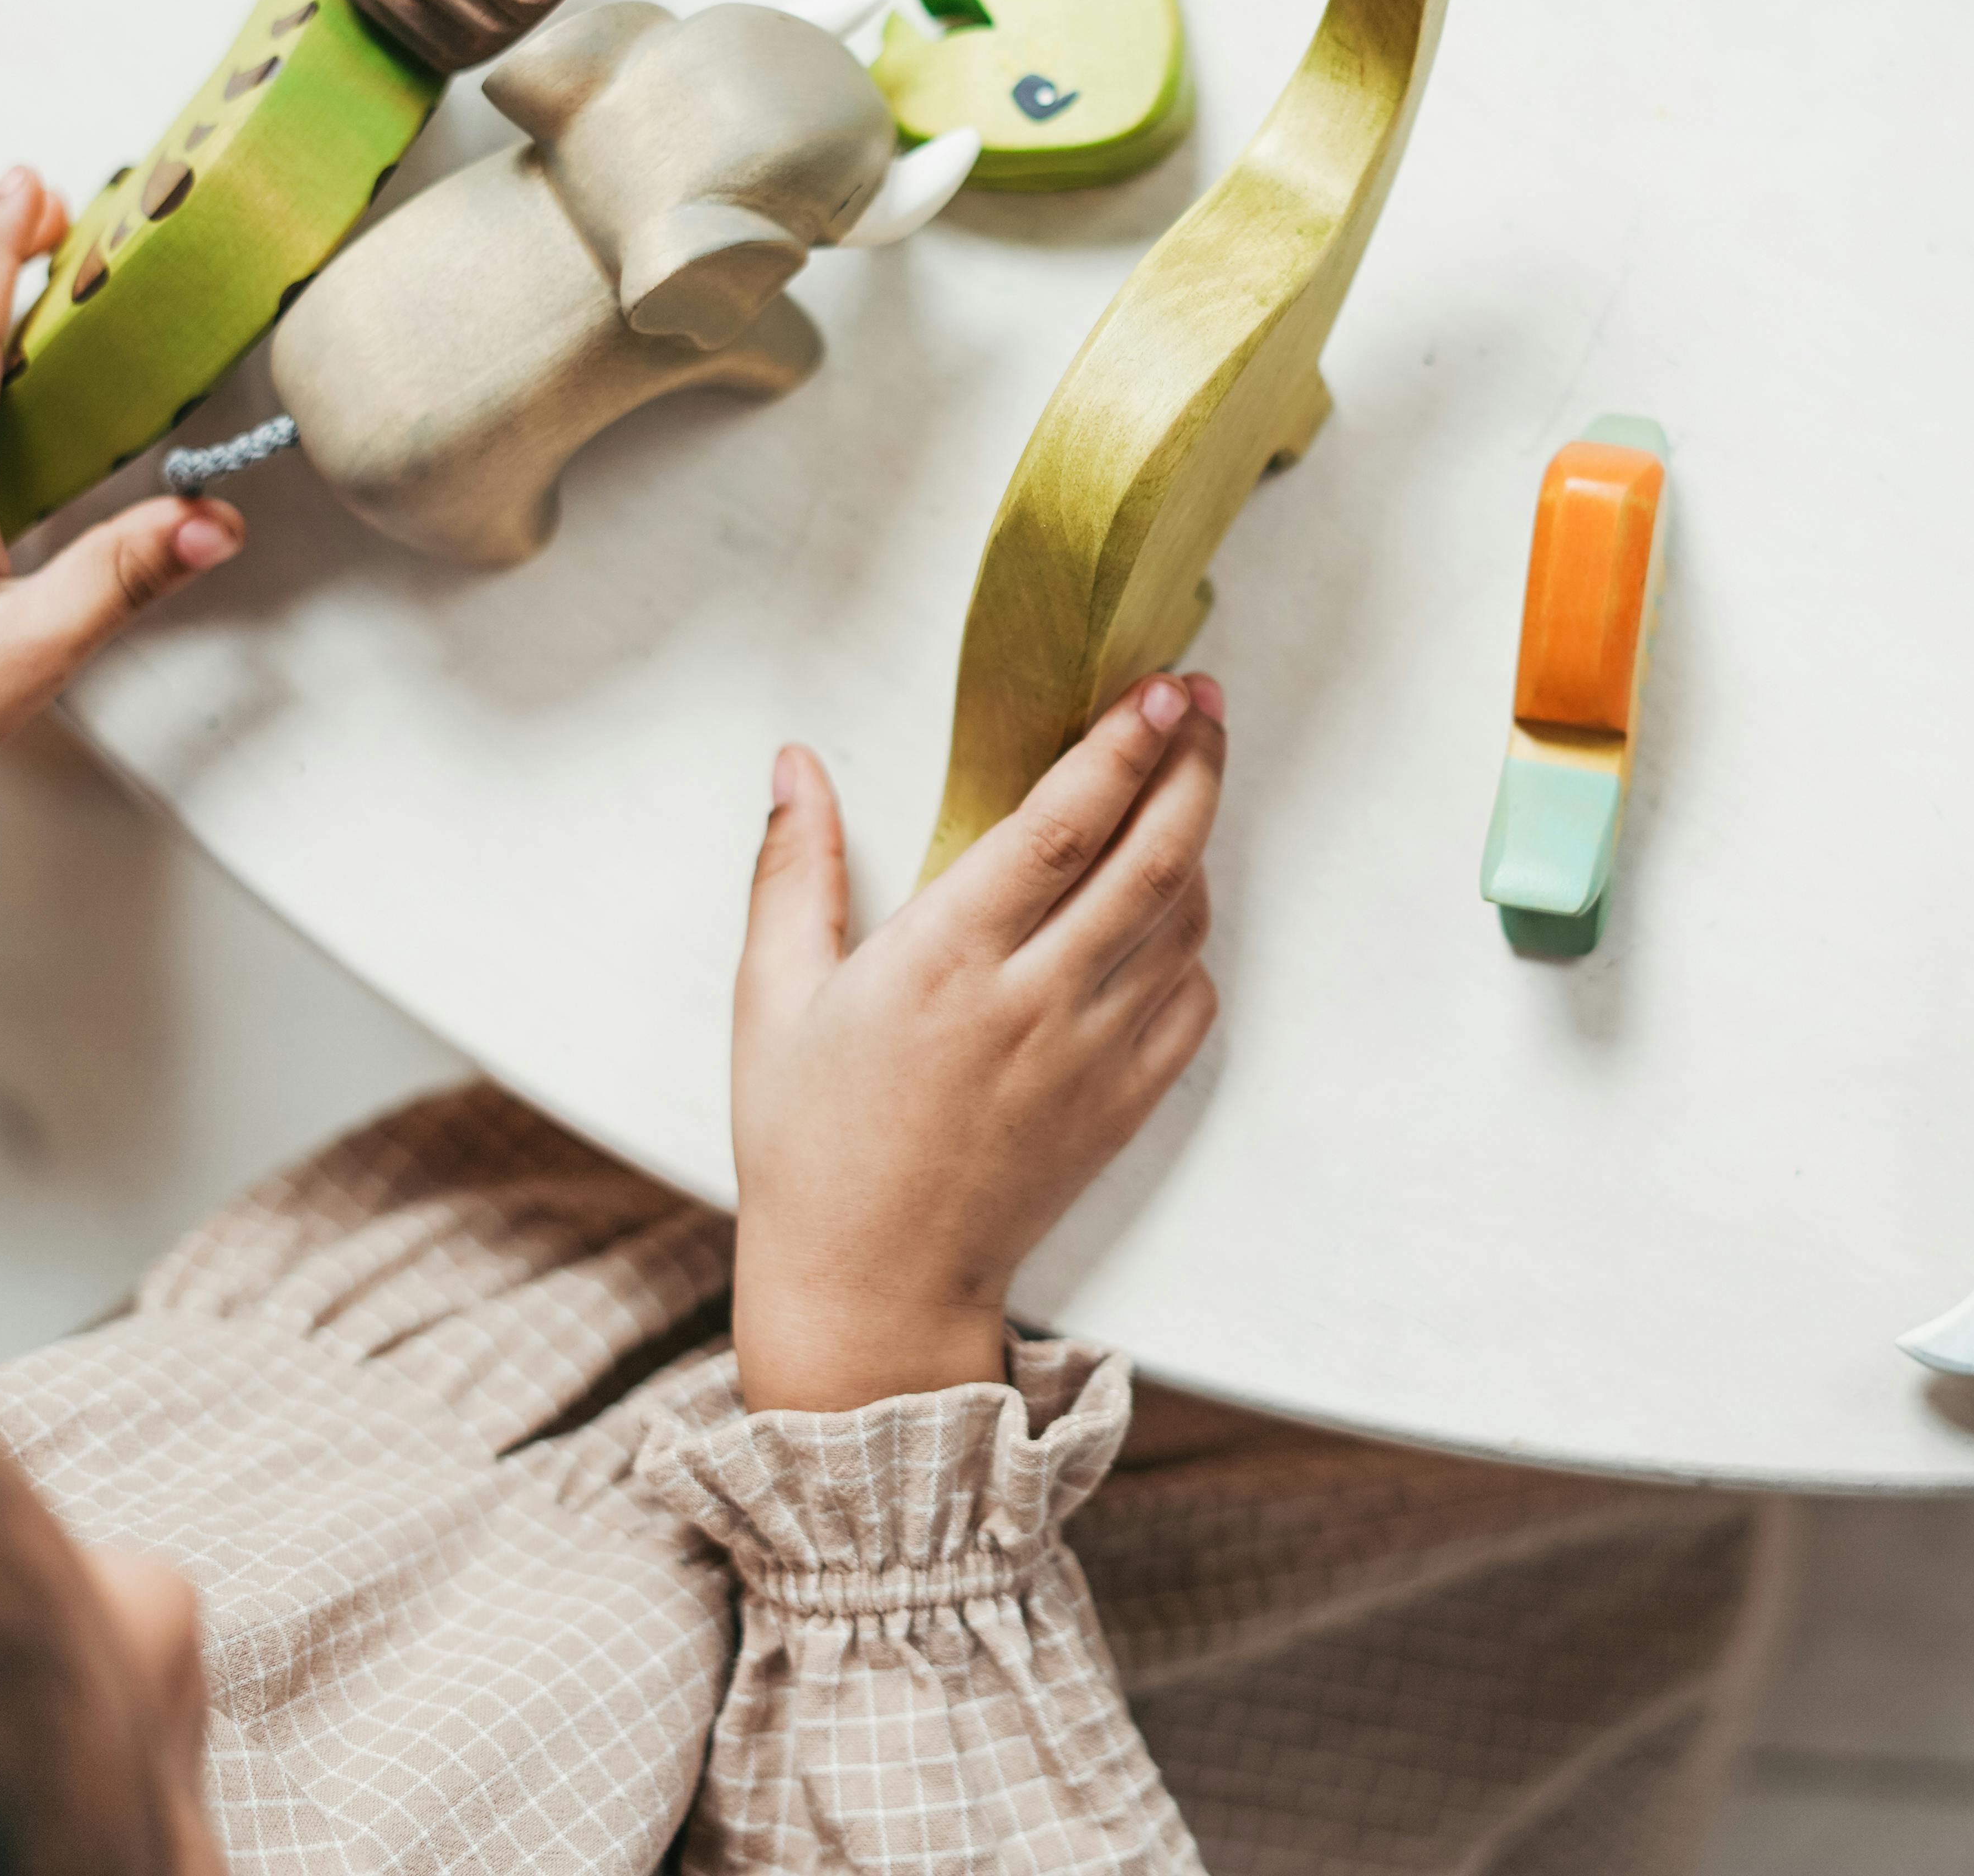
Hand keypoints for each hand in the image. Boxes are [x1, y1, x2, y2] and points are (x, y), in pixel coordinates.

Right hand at [730, 674, 1226, 1411]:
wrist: (872, 1285)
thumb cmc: (810, 1142)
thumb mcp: (771, 999)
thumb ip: (791, 871)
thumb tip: (794, 762)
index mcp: (943, 962)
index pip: (1061, 827)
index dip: (1119, 748)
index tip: (1155, 687)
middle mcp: (1032, 1003)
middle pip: (1151, 859)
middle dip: (1192, 766)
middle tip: (1202, 701)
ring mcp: (1090, 1058)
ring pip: (1181, 924)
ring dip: (1197, 839)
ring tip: (1188, 776)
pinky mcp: (1124, 1105)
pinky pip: (1192, 1001)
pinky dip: (1195, 939)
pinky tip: (1171, 902)